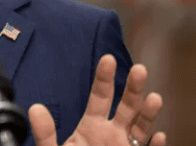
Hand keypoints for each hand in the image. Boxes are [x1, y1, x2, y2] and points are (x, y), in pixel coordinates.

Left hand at [29, 54, 165, 145]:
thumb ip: (46, 133)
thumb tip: (35, 108)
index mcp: (92, 127)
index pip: (100, 97)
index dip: (105, 79)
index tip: (108, 59)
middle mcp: (112, 135)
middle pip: (126, 106)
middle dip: (133, 88)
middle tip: (139, 69)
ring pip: (141, 128)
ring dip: (148, 114)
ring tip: (154, 98)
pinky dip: (156, 145)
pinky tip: (160, 135)